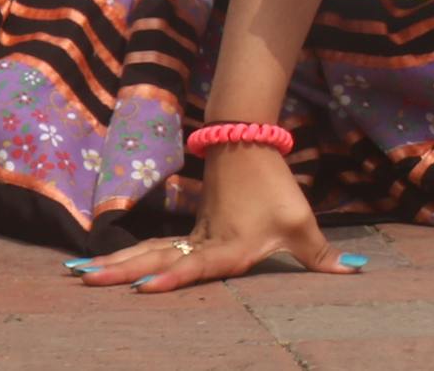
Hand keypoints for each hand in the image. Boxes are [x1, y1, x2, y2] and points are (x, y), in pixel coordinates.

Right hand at [71, 144, 352, 293]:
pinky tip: (99, 265)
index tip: (142, 287)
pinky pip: (152, 246)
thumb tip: (354, 273)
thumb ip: (320, 255)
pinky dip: (127, 256)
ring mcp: (190, 235)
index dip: (173, 278)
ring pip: (147, 250)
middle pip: (156, 258)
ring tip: (79, 273)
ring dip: (114, 262)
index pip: (197, 266)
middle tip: (84, 279)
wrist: (249, 145)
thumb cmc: (276, 188)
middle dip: (120, 271)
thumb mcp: (301, 224)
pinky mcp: (186, 230)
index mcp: (229, 247)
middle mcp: (202, 243)